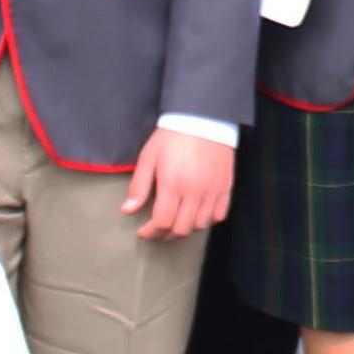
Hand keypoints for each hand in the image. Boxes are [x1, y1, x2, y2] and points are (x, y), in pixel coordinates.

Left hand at [129, 127, 235, 241]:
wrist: (203, 118)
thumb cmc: (172, 136)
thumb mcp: (149, 157)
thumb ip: (139, 186)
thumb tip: (128, 210)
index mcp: (173, 185)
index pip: (162, 223)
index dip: (150, 232)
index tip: (143, 231)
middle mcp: (195, 192)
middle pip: (181, 230)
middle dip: (165, 235)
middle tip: (156, 230)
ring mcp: (213, 191)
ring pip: (200, 226)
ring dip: (185, 229)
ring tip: (175, 223)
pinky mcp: (226, 187)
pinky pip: (219, 215)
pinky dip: (207, 221)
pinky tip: (196, 215)